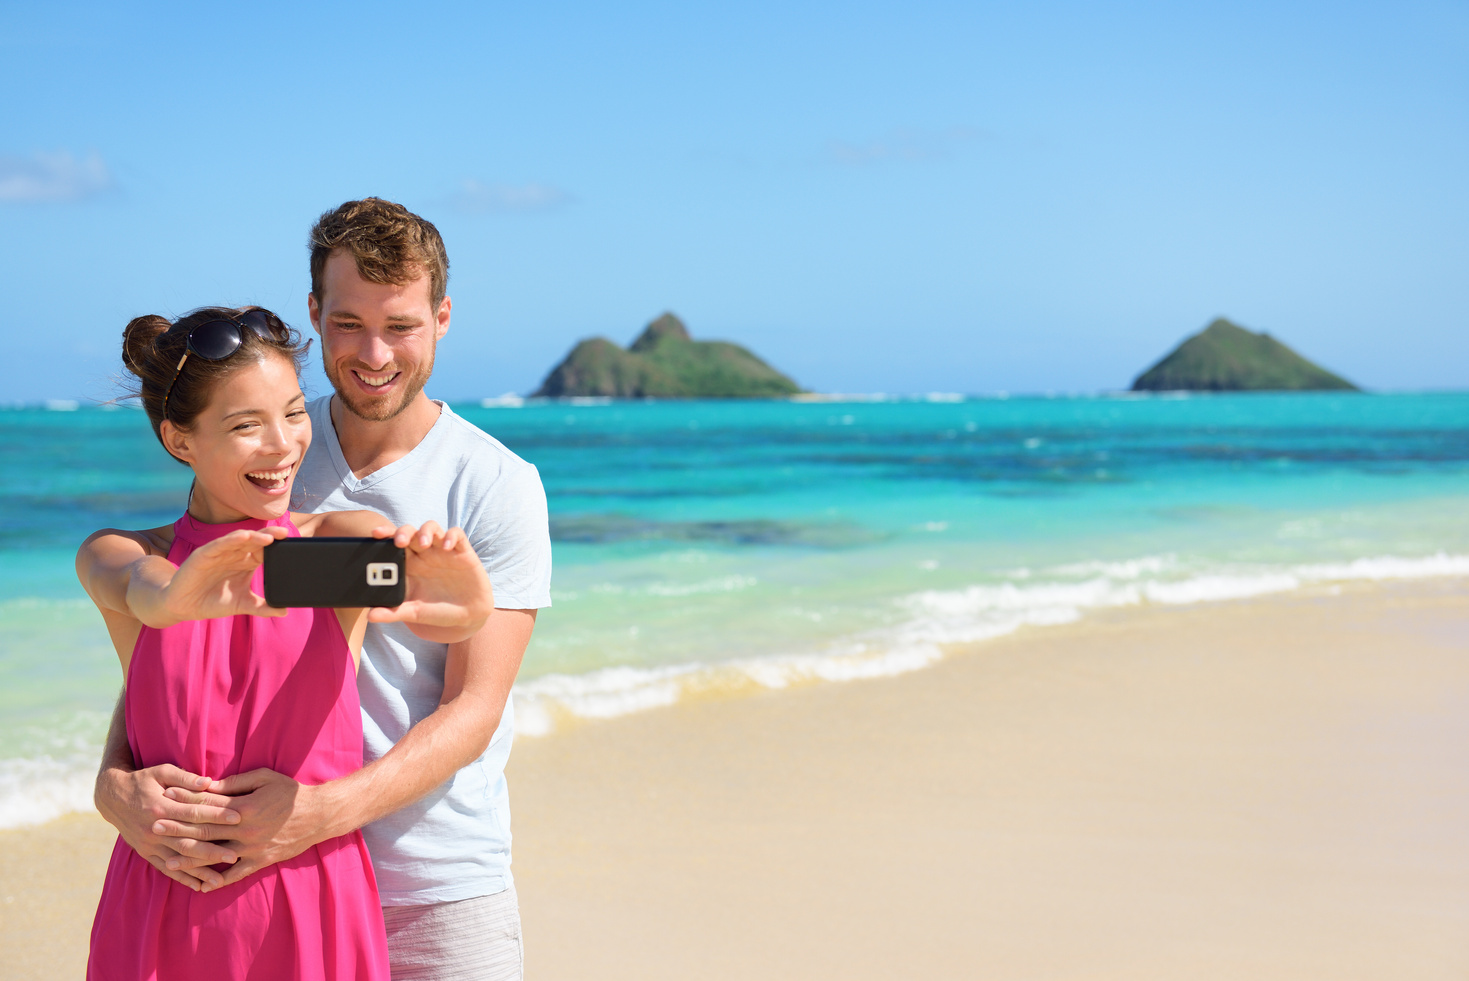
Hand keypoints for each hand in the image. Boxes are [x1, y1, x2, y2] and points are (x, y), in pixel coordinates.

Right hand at [94, 762, 241, 891]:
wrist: (112, 797)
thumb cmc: (142, 780)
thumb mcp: (161, 772)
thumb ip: (185, 778)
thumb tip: (209, 782)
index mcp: (161, 806)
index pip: (194, 813)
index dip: (217, 815)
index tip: (238, 818)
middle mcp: (154, 828)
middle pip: (188, 841)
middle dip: (212, 849)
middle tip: (235, 855)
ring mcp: (149, 843)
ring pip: (178, 859)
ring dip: (199, 870)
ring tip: (220, 880)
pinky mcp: (145, 852)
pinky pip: (165, 868)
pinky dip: (181, 878)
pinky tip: (198, 886)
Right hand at [139, 526, 287, 626]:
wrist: (183, 607)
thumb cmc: (212, 601)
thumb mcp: (242, 604)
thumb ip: (262, 607)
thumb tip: (285, 611)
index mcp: (245, 563)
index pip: (264, 551)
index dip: (278, 547)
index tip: (294, 545)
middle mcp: (234, 555)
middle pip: (255, 542)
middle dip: (270, 537)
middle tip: (285, 534)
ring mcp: (219, 553)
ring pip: (239, 540)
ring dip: (254, 537)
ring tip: (269, 537)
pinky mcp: (203, 556)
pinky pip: (218, 545)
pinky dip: (230, 540)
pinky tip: (242, 537)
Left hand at [172, 768, 335, 887]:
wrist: (318, 816)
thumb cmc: (291, 793)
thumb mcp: (266, 778)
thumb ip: (237, 782)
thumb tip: (209, 784)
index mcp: (245, 807)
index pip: (208, 804)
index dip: (186, 800)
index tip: (165, 796)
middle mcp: (245, 830)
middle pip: (205, 830)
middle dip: (178, 827)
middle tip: (155, 825)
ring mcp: (252, 848)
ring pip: (215, 855)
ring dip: (190, 857)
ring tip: (167, 860)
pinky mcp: (260, 861)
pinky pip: (235, 874)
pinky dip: (218, 881)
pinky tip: (201, 885)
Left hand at [368, 522, 493, 630]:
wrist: (468, 615)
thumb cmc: (438, 612)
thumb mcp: (415, 613)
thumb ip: (393, 613)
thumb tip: (370, 616)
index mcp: (409, 565)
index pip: (393, 544)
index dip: (385, 534)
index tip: (375, 534)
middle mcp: (424, 555)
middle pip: (410, 532)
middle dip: (403, 531)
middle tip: (399, 542)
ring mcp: (443, 551)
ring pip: (431, 528)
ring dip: (425, 531)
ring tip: (424, 544)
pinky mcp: (462, 552)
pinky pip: (456, 534)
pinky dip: (451, 536)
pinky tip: (447, 547)